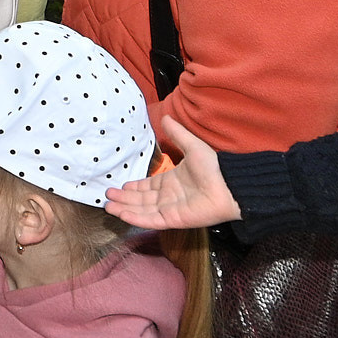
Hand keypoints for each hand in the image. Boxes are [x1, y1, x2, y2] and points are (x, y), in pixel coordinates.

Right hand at [103, 117, 240, 230]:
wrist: (229, 184)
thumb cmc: (214, 167)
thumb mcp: (192, 145)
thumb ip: (177, 134)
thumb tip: (165, 117)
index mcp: (173, 181)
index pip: (149, 186)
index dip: (134, 187)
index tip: (120, 186)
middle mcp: (170, 196)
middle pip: (142, 199)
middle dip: (124, 198)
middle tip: (107, 195)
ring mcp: (171, 209)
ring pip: (143, 210)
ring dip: (125, 208)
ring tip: (108, 206)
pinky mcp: (175, 219)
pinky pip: (152, 220)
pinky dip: (136, 218)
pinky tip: (122, 214)